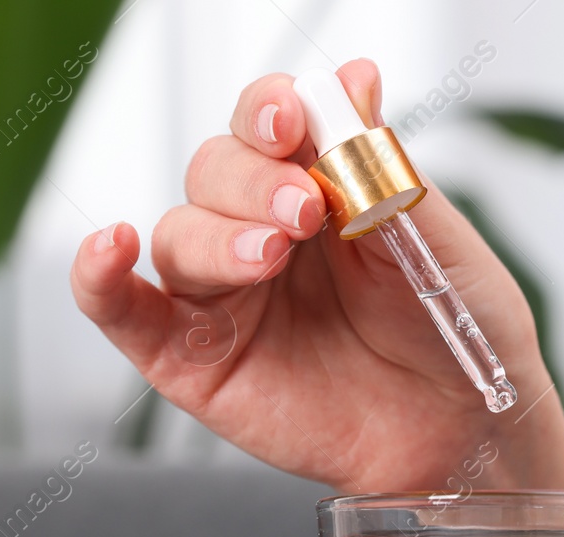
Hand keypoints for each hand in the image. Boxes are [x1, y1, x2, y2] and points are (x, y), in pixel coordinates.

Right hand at [71, 59, 563, 492]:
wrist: (464, 432)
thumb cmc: (458, 334)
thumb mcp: (433, 239)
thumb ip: (381, 164)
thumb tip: (353, 76)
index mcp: (319, 187)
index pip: (267, 123)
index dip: (269, 110)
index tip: (292, 119)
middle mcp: (261, 232)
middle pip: (214, 170)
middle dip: (252, 179)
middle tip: (304, 211)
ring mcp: (224, 296)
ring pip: (178, 234)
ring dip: (215, 233)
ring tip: (271, 255)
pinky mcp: (192, 359)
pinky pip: (123, 312)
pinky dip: (100, 277)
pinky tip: (111, 248)